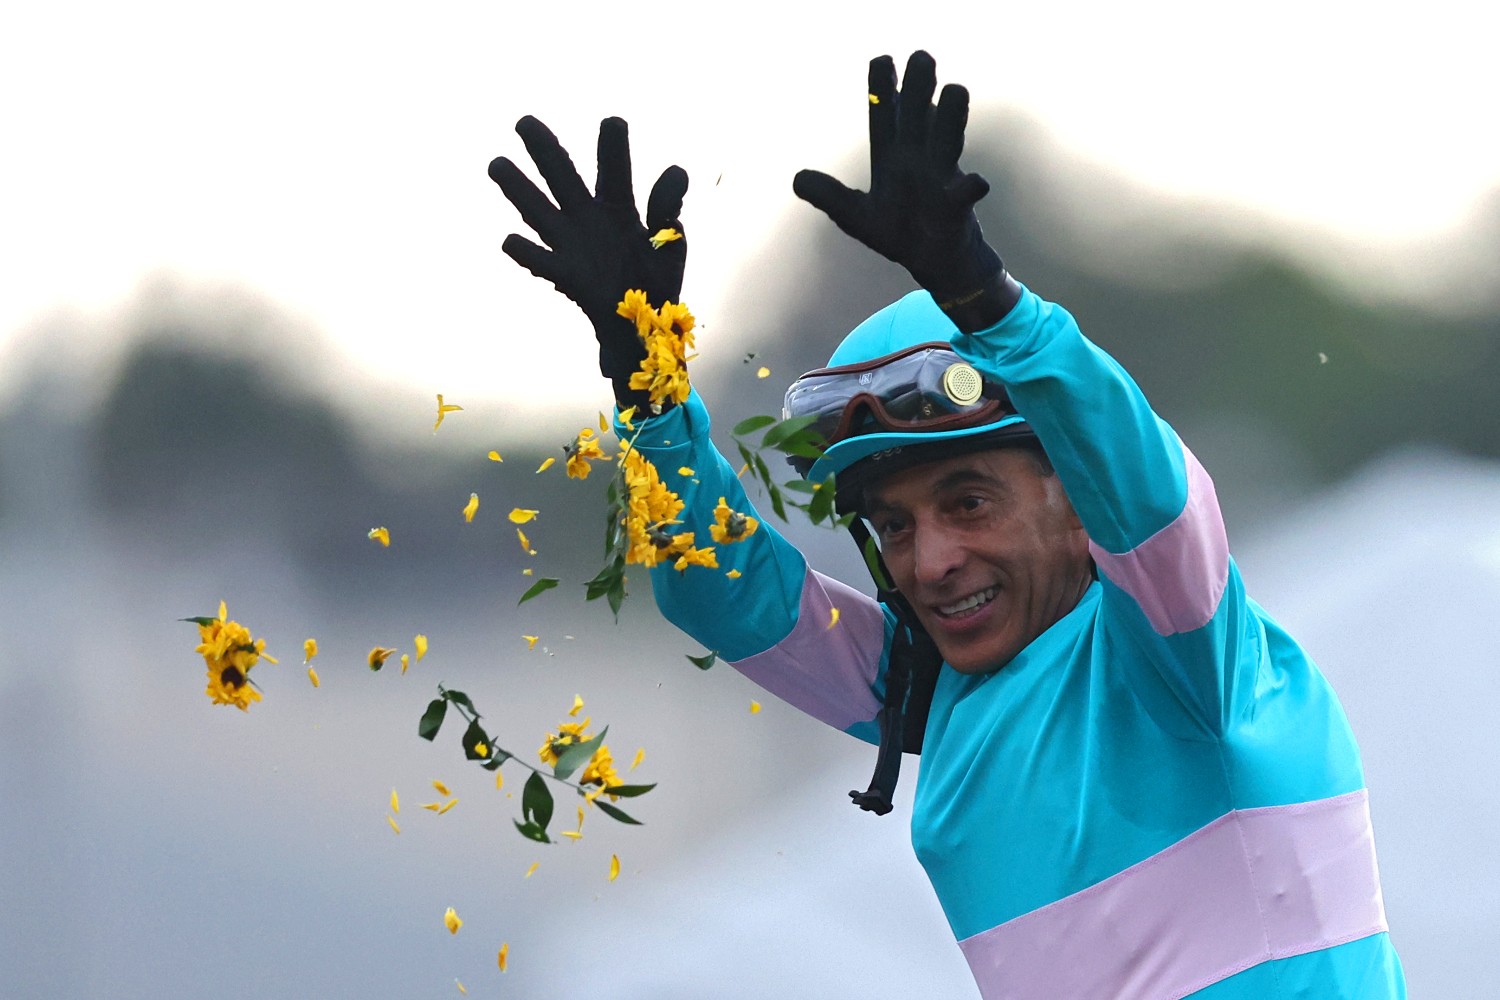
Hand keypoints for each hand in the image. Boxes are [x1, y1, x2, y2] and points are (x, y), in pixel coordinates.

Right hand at [489, 116, 688, 401]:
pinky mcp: (567, 276)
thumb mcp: (670, 242)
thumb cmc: (654, 281)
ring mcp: (573, 245)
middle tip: (523, 121)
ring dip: (518, 190)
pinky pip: (542, 262)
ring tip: (496, 164)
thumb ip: (668, 207)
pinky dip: (526, 253)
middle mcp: (589, 219)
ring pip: (539, 211)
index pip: (614, 169)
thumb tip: (676, 170)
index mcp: (618, 207)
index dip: (613, 147)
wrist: (641, 329)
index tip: (613, 123)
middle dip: (545, 150)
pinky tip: (509, 240)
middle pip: (563, 177)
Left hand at [793, 51, 1015, 329]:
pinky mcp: (957, 207)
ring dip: (951, 117)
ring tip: (956, 89)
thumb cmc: (897, 232)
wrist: (933, 261)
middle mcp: (918, 159)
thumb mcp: (855, 216)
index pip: (885, 116)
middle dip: (919, 87)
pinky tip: (976, 183)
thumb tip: (797, 180)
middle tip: (921, 56)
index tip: (882, 59)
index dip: (883, 89)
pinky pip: (966, 193)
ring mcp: (940, 179)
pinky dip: (970, 188)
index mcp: (892, 158)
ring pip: (948, 140)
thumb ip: (830, 196)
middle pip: (917, 117)